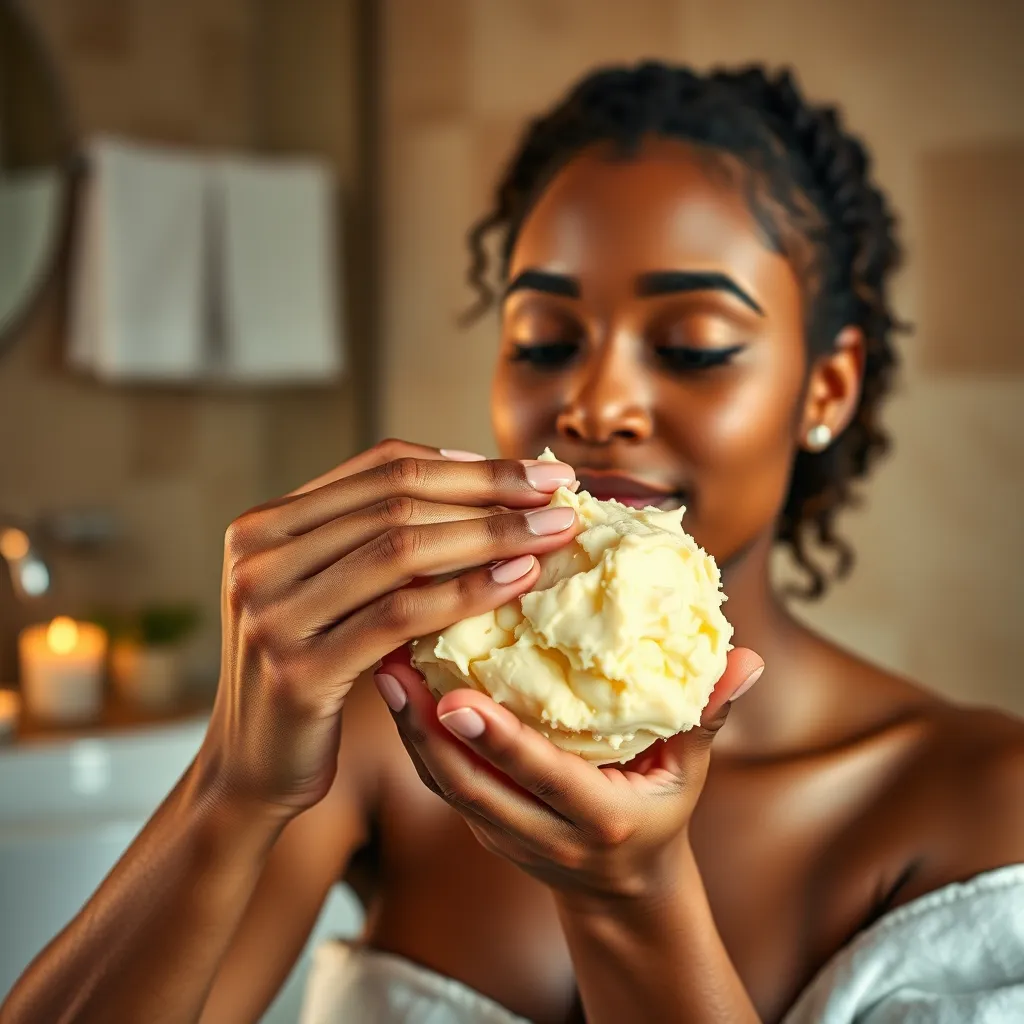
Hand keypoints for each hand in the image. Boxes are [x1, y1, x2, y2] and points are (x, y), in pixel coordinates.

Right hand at [195, 439, 579, 818]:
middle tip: (560, 492)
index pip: (381, 467)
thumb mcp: (329, 592)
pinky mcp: (298, 671)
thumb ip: (372, 539)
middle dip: (490, 489)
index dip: (467, 464)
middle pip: (396, 499)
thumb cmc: (313, 671)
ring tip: (555, 532)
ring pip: (402, 548)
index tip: (537, 472)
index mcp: (263, 525)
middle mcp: (256, 558)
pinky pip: (402, 614)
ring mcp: (270, 613)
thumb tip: (477, 476)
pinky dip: (469, 590)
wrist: (256, 769)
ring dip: (492, 534)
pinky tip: (520, 579)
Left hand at [376, 646, 763, 898]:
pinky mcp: (480, 822)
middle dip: (423, 728)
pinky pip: (439, 780)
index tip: (454, 697)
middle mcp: (539, 834)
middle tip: (391, 664)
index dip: (497, 741)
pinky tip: (402, 686)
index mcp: (595, 818)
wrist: (623, 890)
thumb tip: (745, 659)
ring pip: (441, 784)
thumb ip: (705, 716)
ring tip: (383, 666)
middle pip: (467, 784)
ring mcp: (502, 833)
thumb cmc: (657, 814)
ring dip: (407, 729)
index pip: (540, 777)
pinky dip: (416, 737)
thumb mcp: (689, 773)